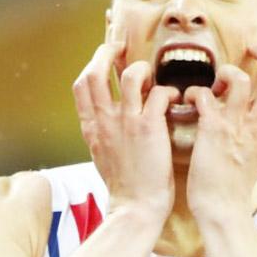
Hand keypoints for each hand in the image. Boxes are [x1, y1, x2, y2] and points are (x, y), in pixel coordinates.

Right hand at [72, 41, 180, 220]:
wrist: (135, 208)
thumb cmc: (125, 186)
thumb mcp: (102, 154)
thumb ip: (103, 130)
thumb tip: (109, 114)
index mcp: (92, 127)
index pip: (81, 85)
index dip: (92, 64)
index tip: (104, 57)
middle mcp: (105, 120)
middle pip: (96, 72)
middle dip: (108, 52)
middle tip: (122, 48)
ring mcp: (126, 122)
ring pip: (130, 74)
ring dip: (143, 68)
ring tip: (152, 76)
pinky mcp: (149, 127)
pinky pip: (158, 93)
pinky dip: (168, 91)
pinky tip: (175, 99)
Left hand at [183, 45, 256, 220]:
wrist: (223, 211)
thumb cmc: (233, 187)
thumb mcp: (256, 156)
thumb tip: (253, 118)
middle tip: (249, 48)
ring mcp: (236, 126)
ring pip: (242, 79)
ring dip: (225, 72)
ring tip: (214, 84)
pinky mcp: (213, 131)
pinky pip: (205, 95)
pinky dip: (195, 92)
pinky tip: (189, 102)